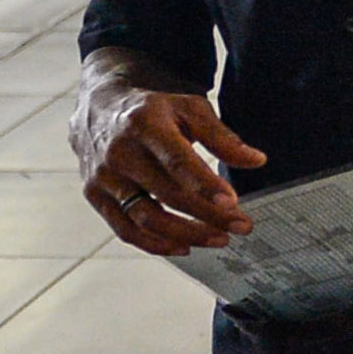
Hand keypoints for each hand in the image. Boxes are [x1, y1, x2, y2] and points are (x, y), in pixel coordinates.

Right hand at [78, 87, 262, 251]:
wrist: (99, 107)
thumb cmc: (152, 110)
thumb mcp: (188, 109)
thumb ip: (222, 136)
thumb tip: (256, 160)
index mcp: (145, 125)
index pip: (177, 161)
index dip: (204, 185)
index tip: (232, 202)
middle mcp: (120, 153)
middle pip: (167, 194)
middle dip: (208, 215)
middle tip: (241, 226)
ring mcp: (104, 177)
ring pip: (146, 218)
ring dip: (186, 234)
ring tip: (220, 238)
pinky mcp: (95, 196)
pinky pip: (125, 230)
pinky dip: (156, 244)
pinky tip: (184, 246)